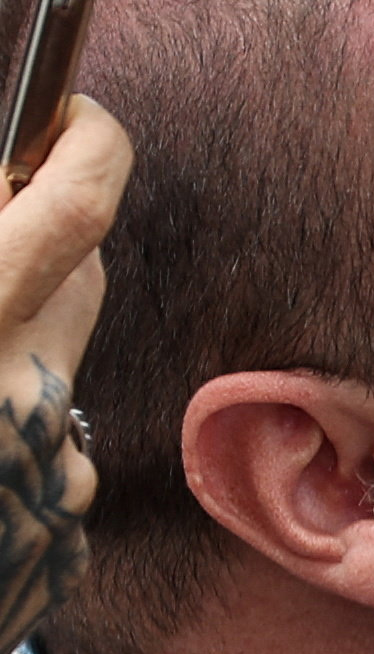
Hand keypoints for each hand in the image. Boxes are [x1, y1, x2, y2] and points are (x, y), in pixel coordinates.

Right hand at [0, 95, 116, 653]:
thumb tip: (14, 191)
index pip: (78, 200)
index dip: (85, 138)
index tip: (75, 109)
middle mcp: (21, 397)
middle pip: (81, 273)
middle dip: (51, 227)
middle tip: (7, 196)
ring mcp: (46, 477)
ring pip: (58, 363)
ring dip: (14, 335)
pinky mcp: (54, 544)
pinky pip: (43, 455)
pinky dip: (5, 432)